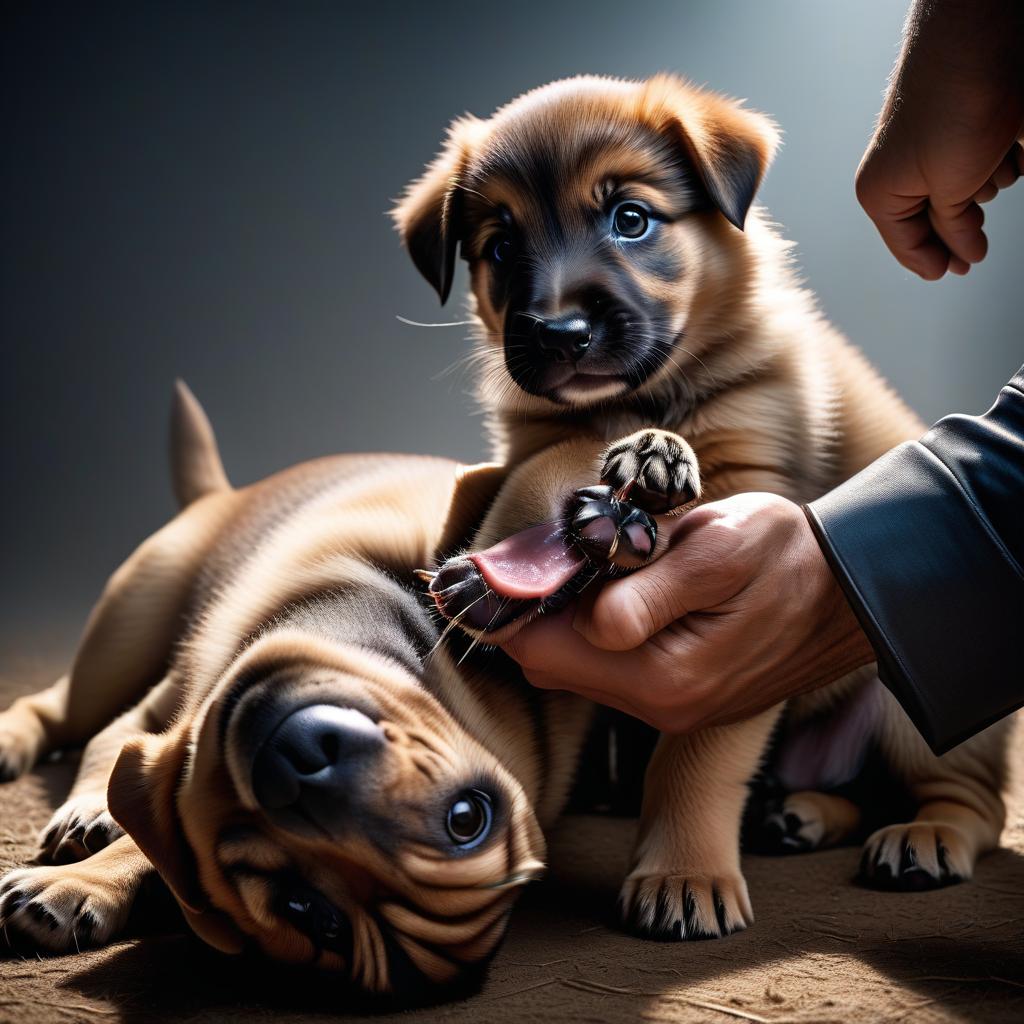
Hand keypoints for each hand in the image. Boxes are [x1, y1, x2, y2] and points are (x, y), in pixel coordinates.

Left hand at [499, 494, 874, 732]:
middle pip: (548, 664)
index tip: (499, 562)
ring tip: (589, 565)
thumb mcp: (719, 552)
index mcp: (662, 675)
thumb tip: (587, 620)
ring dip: (563, 620)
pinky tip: (616, 591)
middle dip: (534, 610)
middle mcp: (658, 707)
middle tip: (550, 552)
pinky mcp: (679, 698)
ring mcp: (669, 708)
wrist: (852, 592)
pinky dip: (591, 634)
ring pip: (573, 669)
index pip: (540, 649)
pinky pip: (606, 671)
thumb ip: (648, 591)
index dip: (511, 604)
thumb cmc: (786, 557)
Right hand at [856, 0, 1023, 278]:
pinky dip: (1001, 161)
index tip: (960, 270)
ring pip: (969, 195)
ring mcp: (931, 153)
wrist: (977, 43)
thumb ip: (954, 229)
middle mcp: (901, 176)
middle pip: (939, 223)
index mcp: (881, 194)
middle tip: (980, 232)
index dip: (937, 262)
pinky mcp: (960, 133)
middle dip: (965, 221)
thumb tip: (962, 256)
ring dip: (989, 185)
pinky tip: (1006, 142)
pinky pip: (985, 166)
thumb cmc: (951, 108)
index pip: (908, 247)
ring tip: (995, 158)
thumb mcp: (952, 187)